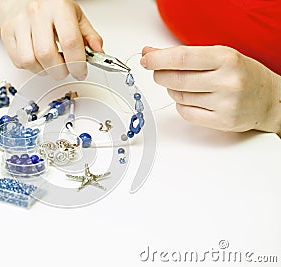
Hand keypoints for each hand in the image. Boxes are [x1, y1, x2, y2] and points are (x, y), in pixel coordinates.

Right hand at [0, 0, 102, 79]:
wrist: (24, 0)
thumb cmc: (52, 9)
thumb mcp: (76, 16)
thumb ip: (89, 36)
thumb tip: (98, 53)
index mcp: (58, 7)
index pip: (70, 42)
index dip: (78, 64)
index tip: (81, 72)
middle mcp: (37, 13)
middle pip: (48, 55)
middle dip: (60, 71)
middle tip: (66, 70)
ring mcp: (19, 23)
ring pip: (31, 61)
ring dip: (45, 71)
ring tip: (52, 64)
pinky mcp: (7, 33)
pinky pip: (19, 62)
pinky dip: (32, 67)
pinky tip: (39, 59)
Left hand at [140, 45, 280, 133]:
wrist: (268, 99)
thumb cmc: (241, 74)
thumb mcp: (218, 56)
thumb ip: (184, 55)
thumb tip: (150, 54)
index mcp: (226, 59)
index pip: (182, 58)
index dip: (158, 59)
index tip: (146, 59)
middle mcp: (227, 81)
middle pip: (176, 79)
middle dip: (160, 75)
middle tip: (159, 72)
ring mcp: (225, 103)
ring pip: (179, 97)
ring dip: (173, 90)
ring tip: (185, 85)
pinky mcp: (221, 121)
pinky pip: (186, 112)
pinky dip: (181, 105)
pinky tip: (191, 99)